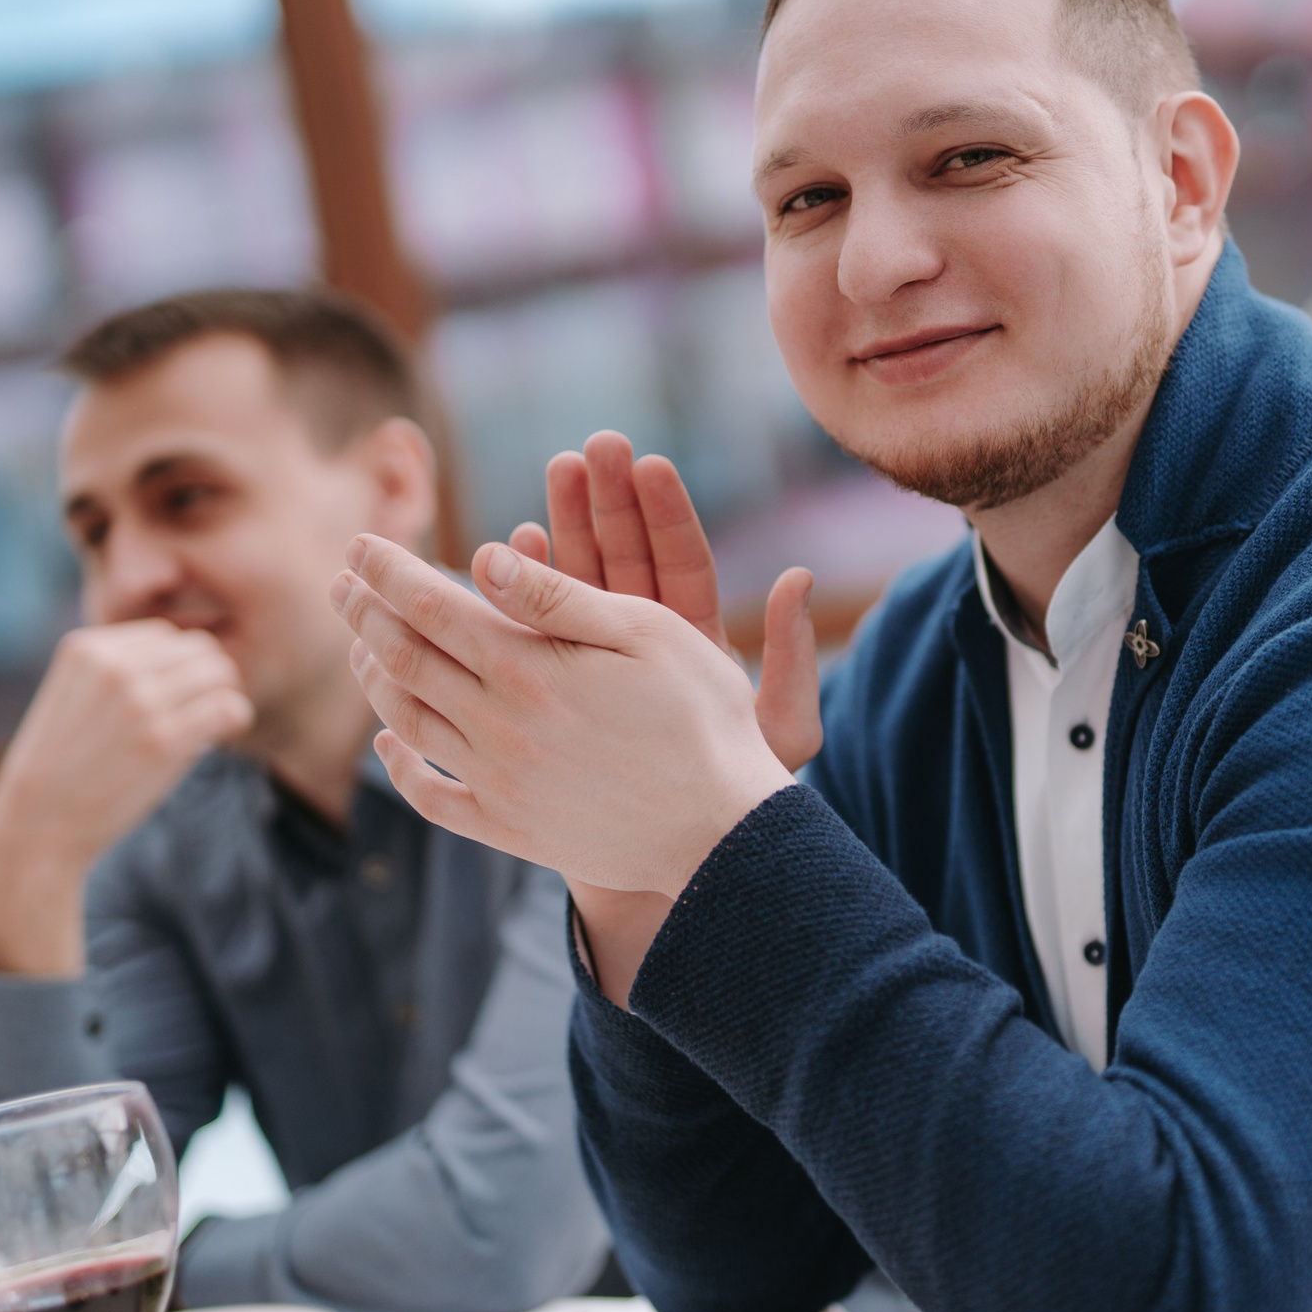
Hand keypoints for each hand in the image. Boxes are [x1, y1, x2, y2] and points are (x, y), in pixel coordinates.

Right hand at [0, 620, 252, 974]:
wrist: (37, 824)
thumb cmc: (63, 765)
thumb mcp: (73, 695)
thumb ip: (116, 669)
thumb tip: (188, 655)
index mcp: (87, 648)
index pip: (165, 634)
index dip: (179, 665)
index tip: (175, 697)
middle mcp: (114, 666)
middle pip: (199, 648)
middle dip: (208, 678)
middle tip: (201, 712)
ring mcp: (139, 702)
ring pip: (220, 673)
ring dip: (224, 698)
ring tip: (209, 727)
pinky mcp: (163, 740)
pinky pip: (229, 707)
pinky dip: (235, 720)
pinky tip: (217, 740)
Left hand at [331, 535, 795, 898]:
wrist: (723, 833)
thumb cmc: (702, 717)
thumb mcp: (647, 633)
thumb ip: (559, 597)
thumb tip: (483, 556)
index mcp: (528, 670)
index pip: (433, 607)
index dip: (389, 571)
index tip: (360, 543)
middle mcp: (498, 727)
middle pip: (405, 660)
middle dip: (366, 615)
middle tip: (340, 584)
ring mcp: (498, 783)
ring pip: (407, 722)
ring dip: (374, 678)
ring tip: (361, 647)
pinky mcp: (510, 830)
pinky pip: (433, 797)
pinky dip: (399, 766)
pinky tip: (387, 742)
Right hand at [511, 431, 821, 771]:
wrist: (680, 863)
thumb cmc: (738, 798)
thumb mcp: (782, 734)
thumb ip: (794, 663)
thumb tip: (803, 578)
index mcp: (699, 642)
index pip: (681, 563)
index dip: (665, 514)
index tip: (649, 463)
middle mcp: (647, 644)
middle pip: (626, 558)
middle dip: (609, 502)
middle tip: (594, 447)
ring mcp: (598, 664)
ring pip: (579, 584)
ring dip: (564, 529)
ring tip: (553, 473)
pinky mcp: (559, 691)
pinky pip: (537, 633)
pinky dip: (522, 593)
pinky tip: (508, 552)